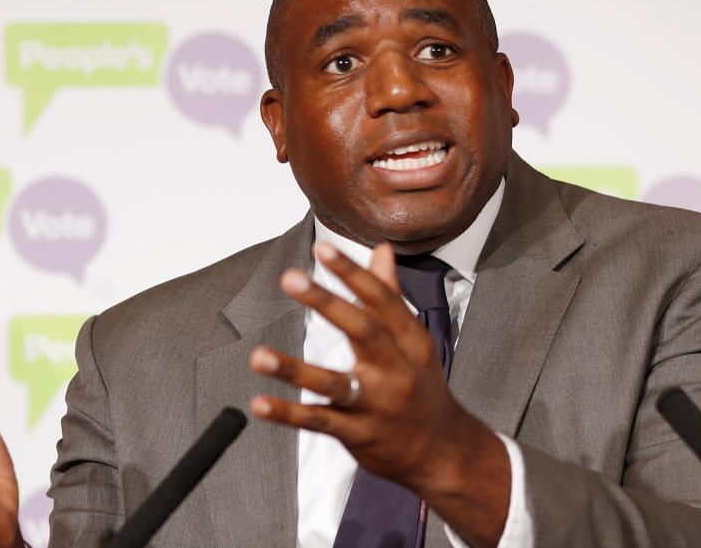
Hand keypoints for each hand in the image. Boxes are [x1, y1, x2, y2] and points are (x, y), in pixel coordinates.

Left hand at [247, 242, 509, 547]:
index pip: (381, 298)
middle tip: (292, 278)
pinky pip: (319, 422)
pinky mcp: (358, 434)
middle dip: (326, 303)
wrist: (442, 452)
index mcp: (409, 340)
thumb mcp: (414, 340)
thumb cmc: (421, 386)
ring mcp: (376, 405)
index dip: (352, 272)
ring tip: (258, 356)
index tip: (322, 248)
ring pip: (334, 384)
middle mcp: (395, 369)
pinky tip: (260, 404)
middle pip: (362, 331)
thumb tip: (380, 250)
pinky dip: (289, 414)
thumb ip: (390, 295)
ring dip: (294, 370)